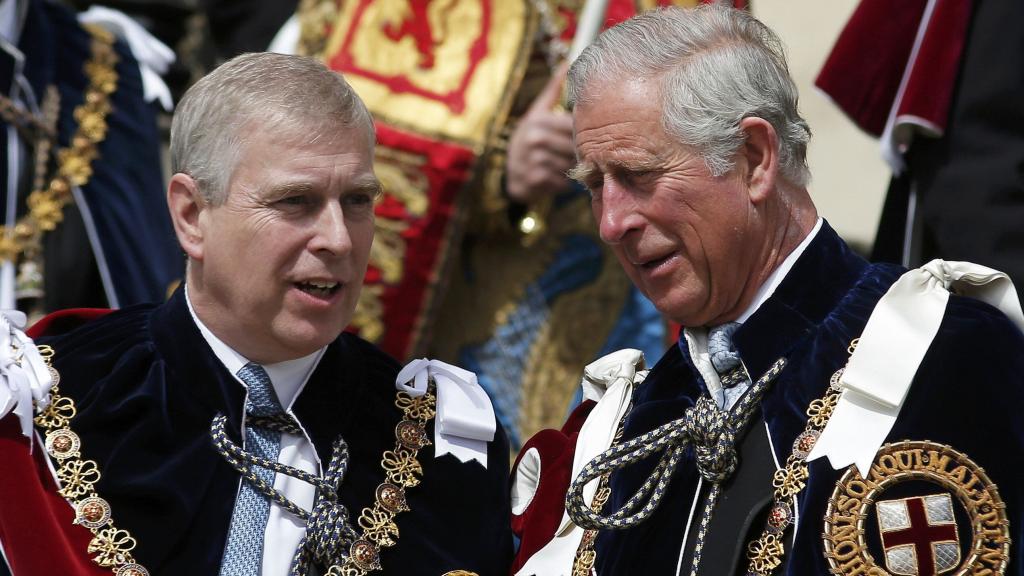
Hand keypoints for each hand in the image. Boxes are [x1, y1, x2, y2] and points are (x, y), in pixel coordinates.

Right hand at [505, 64, 575, 203]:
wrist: (511, 172)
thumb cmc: (529, 138)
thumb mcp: (537, 112)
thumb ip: (553, 90)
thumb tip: (567, 63)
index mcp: (538, 120)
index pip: (573, 125)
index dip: (584, 133)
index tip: (589, 136)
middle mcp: (535, 138)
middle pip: (574, 146)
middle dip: (580, 152)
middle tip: (580, 155)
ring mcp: (534, 160)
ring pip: (570, 164)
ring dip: (572, 167)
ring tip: (565, 165)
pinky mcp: (535, 179)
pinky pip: (562, 181)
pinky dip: (564, 182)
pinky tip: (557, 176)